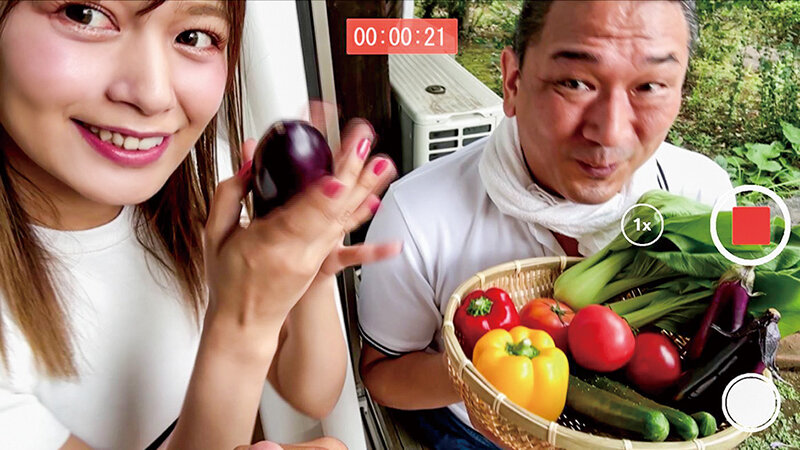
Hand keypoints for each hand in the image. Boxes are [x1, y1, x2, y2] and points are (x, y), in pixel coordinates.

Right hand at [203, 119, 396, 343]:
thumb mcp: (214, 235)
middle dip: (351, 173)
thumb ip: (229, 195)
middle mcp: (298, 252)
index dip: (321, 197)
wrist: (246, 323)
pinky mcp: (323, 263)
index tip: (337, 180)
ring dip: (365, 189)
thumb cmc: (229, 281)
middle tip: (365, 144)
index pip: (300, 216)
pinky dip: (366, 225)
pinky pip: (350, 242)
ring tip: (383, 165)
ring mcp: (314, 258)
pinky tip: (385, 226)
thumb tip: (249, 163)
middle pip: (331, 210)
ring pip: (345, 219)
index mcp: (268, 243)